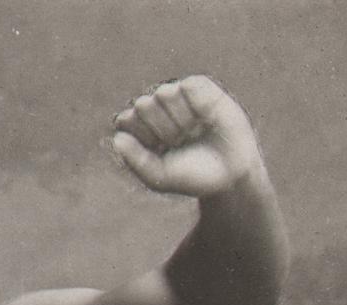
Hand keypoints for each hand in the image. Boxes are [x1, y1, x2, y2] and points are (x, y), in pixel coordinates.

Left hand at [112, 75, 263, 199]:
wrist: (229, 175)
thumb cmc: (192, 177)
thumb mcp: (160, 177)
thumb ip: (136, 161)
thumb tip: (116, 138)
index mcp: (142, 131)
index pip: (126, 120)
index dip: (141, 136)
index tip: (157, 151)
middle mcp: (158, 111)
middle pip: (143, 105)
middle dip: (160, 128)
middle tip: (177, 142)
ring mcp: (178, 97)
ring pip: (164, 92)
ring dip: (178, 118)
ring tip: (192, 131)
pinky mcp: (201, 88)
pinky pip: (188, 85)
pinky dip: (195, 104)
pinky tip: (203, 118)